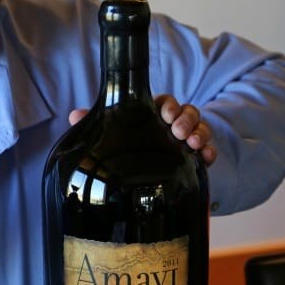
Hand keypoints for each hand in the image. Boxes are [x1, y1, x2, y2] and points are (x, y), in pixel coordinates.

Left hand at [69, 95, 216, 166]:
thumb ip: (96, 125)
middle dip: (185, 119)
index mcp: (153, 114)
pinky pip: (208, 150)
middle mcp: (172, 125)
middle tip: (178, 130)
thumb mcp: (112, 136)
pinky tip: (206, 157)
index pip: (164, 102)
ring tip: (192, 144)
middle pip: (186, 112)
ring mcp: (186, 140)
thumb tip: (75, 116)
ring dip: (199, 133)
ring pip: (200, 128)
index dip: (168, 104)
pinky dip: (209, 152)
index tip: (166, 113)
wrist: (143, 183)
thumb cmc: (128, 149)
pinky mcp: (195, 159)